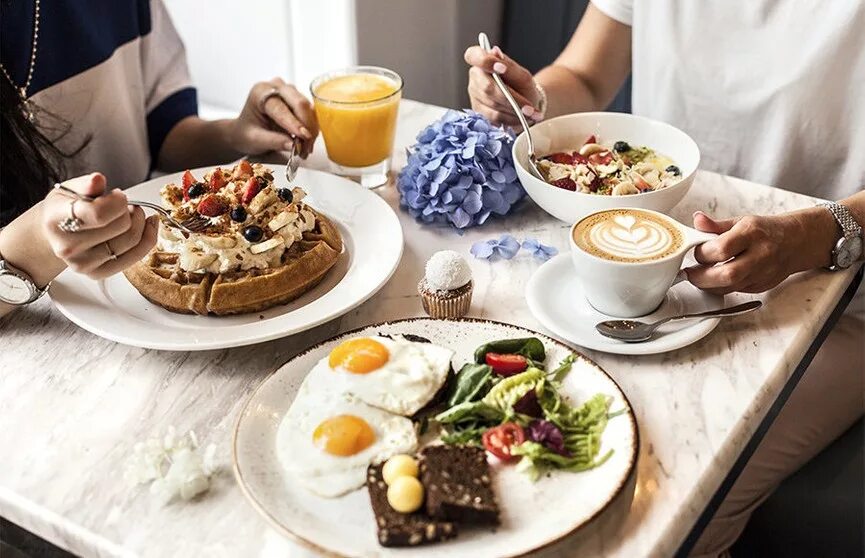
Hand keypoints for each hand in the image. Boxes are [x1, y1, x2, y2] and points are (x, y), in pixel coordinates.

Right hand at [41, 173, 157, 279]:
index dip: (118, 201)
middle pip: (121, 226)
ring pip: (131, 241)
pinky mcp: (97, 274)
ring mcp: (82, 264)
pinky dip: (147, 239)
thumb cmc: (65, 208)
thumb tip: (98, 180)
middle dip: (129, 210)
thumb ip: (86, 185)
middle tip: (124, 204)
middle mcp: (68, 246)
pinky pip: (135, 257)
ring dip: (139, 222)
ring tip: (130, 213)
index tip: (118, 195)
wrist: (54, 232)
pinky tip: (147, 226)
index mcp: (58, 220)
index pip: (99, 214)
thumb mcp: (70, 189)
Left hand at [231, 77, 318, 158]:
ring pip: (308, 108)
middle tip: (306, 147)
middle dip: (306, 127)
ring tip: (305, 148)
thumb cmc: (246, 132)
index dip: (294, 123)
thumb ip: (274, 141)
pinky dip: (311, 128)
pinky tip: (307, 141)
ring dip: (310, 129)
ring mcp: (289, 92)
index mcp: (260, 92)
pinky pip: (310, 113)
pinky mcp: (298, 100)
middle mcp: (276, 87)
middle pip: (299, 103)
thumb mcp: (255, 139)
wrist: (245, 131)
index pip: (281, 107)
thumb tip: (293, 145)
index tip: (303, 136)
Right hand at [464, 45, 540, 126]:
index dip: (484, 62)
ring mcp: (475, 97)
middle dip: (509, 97)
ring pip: (492, 105)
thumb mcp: (521, 74)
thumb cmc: (522, 87)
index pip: (473, 56)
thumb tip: (495, 52)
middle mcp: (475, 79)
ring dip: (514, 110)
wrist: (526, 105)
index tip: (501, 68)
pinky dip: (511, 119)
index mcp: (482, 62)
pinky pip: (494, 118)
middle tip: (529, 106)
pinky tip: (522, 118)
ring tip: (531, 113)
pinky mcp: (479, 113)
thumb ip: (508, 66)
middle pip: (487, 87)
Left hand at [685, 210, 833, 293]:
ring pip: (730, 287)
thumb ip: (716, 225)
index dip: (702, 253)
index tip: (695, 251)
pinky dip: (720, 288)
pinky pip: (736, 291)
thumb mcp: (741, 221)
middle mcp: (760, 254)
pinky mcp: (761, 286)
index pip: (721, 248)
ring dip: (708, 285)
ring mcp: (763, 273)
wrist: (796, 241)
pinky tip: (713, 280)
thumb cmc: (766, 230)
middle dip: (701, 277)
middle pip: (727, 274)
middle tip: (689, 272)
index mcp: (752, 233)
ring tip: (698, 277)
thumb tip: (697, 221)